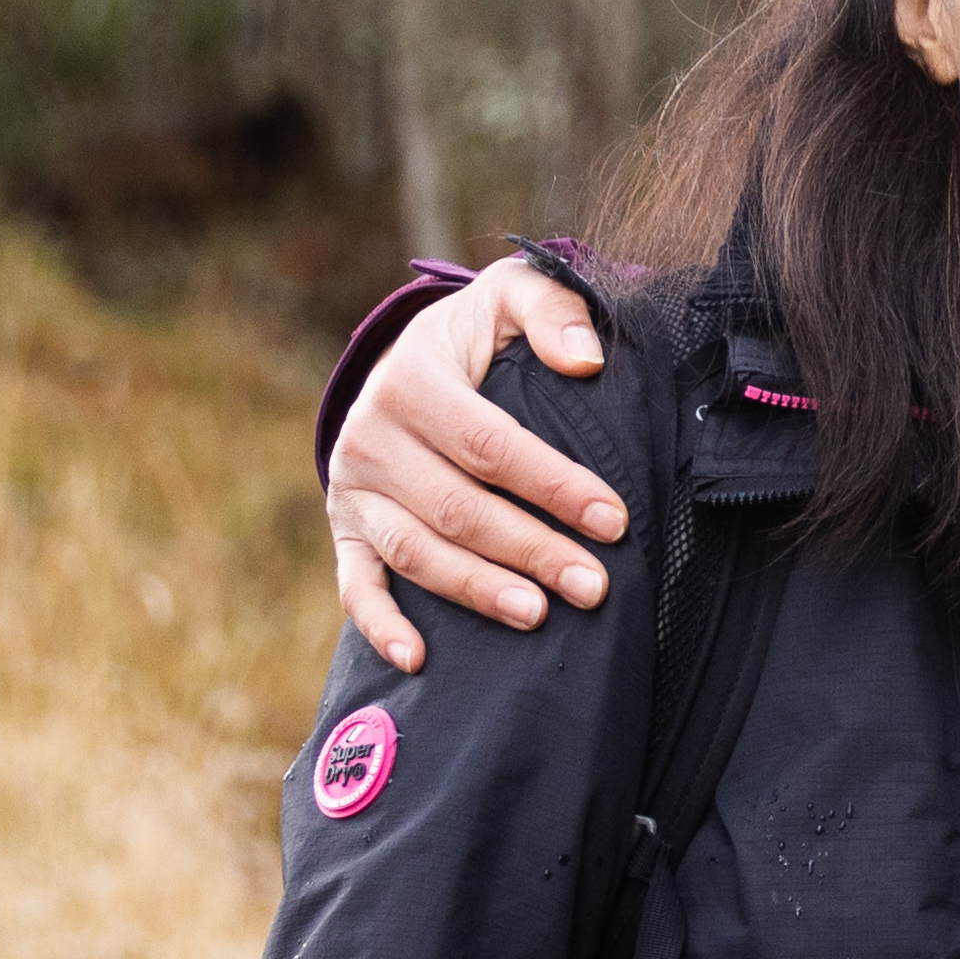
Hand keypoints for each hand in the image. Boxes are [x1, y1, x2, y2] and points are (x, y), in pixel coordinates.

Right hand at [324, 258, 625, 669]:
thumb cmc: (479, 337)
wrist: (410, 361)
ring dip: (476, 589)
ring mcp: (352, 490)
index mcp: (411, 379)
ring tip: (538, 615)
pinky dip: (381, 625)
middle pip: (458, 506)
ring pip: (416, 552)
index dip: (553, 485)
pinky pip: (355, 586)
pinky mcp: (346, 531)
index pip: (490, 444)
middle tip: (594, 586)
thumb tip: (587, 360)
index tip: (613, 520)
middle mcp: (369, 437)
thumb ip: (552, 309)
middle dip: (530, 549)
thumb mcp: (511, 298)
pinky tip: (419, 660)